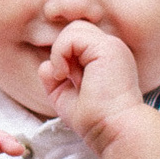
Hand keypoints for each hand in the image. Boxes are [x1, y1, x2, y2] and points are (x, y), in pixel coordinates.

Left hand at [39, 19, 145, 149]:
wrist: (113, 129)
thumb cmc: (94, 119)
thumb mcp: (65, 96)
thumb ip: (53, 77)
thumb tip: (46, 64)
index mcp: (106, 58)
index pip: (79, 41)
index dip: (65, 56)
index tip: (67, 81)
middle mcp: (111, 48)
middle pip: (76, 30)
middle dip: (63, 51)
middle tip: (66, 77)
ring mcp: (111, 46)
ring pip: (73, 29)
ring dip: (60, 52)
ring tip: (64, 75)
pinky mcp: (107, 48)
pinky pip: (72, 36)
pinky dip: (60, 53)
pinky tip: (64, 73)